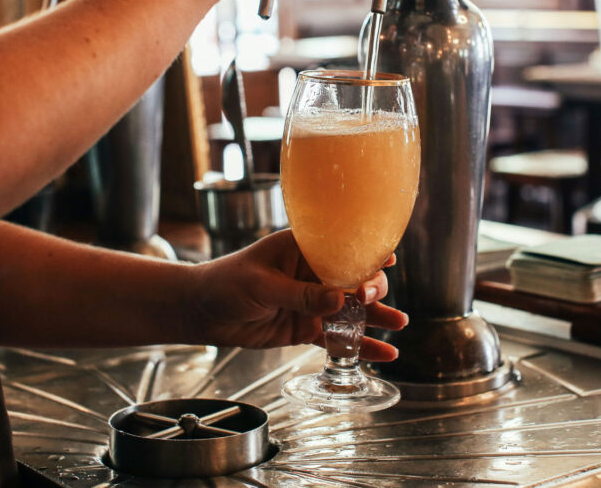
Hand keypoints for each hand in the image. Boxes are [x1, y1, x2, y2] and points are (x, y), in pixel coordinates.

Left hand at [184, 230, 407, 360]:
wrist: (201, 312)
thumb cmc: (226, 283)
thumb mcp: (262, 284)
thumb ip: (300, 294)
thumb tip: (338, 300)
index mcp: (302, 248)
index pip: (341, 246)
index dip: (367, 252)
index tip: (387, 260)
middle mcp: (312, 273)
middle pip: (354, 277)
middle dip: (371, 287)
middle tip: (370, 298)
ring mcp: (311, 301)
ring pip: (351, 308)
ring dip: (376, 316)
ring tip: (399, 325)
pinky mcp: (305, 327)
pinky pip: (337, 337)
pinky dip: (359, 346)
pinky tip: (383, 354)